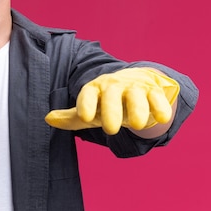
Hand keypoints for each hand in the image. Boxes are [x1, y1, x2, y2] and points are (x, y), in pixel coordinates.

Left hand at [45, 68, 179, 134]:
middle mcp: (114, 86)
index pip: (88, 92)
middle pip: (111, 94)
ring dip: (138, 109)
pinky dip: (161, 106)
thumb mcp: (91, 108)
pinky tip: (162, 117)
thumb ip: (71, 117)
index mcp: (95, 88)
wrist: (137, 82)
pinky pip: (158, 97)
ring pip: (136, 95)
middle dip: (111, 110)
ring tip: (137, 125)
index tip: (85, 117)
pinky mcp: (154, 91)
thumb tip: (48, 119)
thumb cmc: (107, 101)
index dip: (86, 103)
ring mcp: (135, 87)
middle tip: (110, 129)